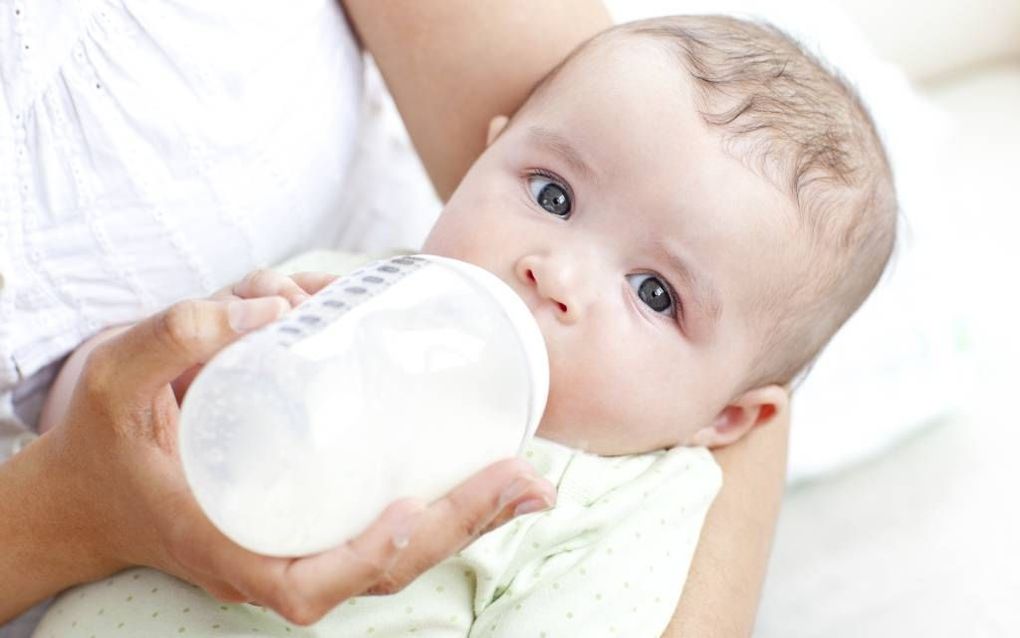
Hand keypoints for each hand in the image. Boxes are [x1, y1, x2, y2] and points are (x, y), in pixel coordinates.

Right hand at [41, 269, 555, 624]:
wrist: (84, 493)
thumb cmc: (100, 446)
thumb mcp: (114, 381)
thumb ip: (177, 335)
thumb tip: (280, 301)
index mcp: (233, 553)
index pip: (312, 585)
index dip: (370, 557)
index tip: (413, 511)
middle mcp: (276, 561)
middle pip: (382, 566)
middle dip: (459, 528)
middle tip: (525, 478)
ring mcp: (300, 547)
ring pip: (397, 553)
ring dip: (468, 523)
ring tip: (529, 482)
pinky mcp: (311, 523)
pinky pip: (386, 530)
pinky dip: (442, 510)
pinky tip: (487, 475)